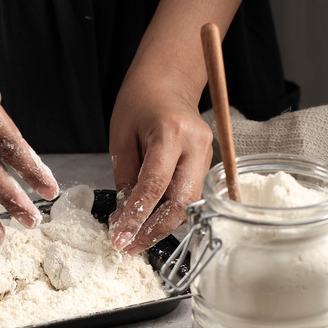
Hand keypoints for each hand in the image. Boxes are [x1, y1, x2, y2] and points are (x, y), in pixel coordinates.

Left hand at [108, 65, 212, 253]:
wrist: (167, 81)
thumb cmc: (139, 102)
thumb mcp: (121, 138)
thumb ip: (124, 179)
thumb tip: (123, 219)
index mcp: (171, 133)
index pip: (155, 186)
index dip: (137, 217)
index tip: (120, 238)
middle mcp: (196, 145)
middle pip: (181, 202)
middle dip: (154, 230)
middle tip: (128, 246)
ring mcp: (206, 155)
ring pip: (188, 203)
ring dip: (162, 225)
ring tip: (135, 237)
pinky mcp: (207, 162)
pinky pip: (189, 195)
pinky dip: (170, 211)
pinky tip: (150, 220)